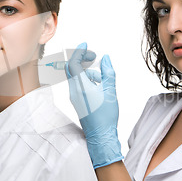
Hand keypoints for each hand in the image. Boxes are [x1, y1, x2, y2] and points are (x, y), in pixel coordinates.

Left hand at [66, 42, 122, 167]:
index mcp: (80, 87)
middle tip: (93, 56)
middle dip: (81, 59)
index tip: (85, 45)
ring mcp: (74, 97)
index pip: (73, 63)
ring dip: (87, 71)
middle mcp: (73, 91)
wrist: (100, 136)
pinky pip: (78, 85)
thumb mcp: (110, 91)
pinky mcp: (77, 101)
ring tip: (102, 78)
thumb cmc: (106, 116)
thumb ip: (108, 73)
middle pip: (71, 68)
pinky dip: (86, 79)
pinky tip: (99, 85)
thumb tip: (106, 59)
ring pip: (75, 77)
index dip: (78, 52)